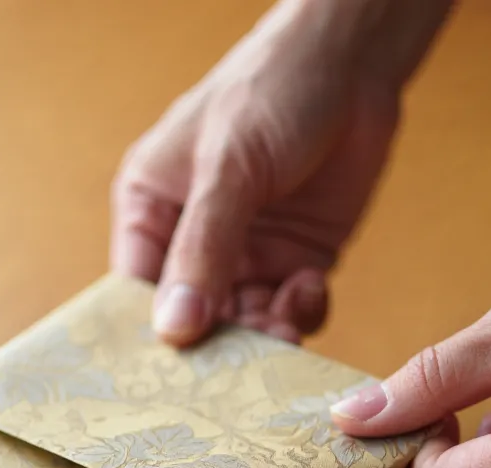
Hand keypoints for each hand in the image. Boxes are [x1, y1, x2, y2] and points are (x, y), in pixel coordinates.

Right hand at [111, 0, 451, 345]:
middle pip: (192, 318)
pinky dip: (301, 312)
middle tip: (239, 373)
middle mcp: (192, 240)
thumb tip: (173, 330)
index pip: (135, 292)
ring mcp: (246, 253)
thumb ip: (203, 250)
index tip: (171, 381)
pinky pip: (290, 309)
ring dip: (265, 334)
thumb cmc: (272, 90)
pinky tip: (309, 286)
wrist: (354, 63)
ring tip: (283, 328)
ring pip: (244, 322)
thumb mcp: (229, 169)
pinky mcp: (296, 259)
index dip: (151, 335)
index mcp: (150, 209)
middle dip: (217, 344)